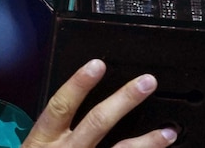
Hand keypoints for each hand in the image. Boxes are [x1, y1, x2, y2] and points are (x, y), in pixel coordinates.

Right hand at [22, 59, 177, 147]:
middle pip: (97, 123)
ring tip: (168, 132)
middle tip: (146, 83)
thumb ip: (55, 127)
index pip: (61, 106)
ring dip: (147, 143)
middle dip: (124, 100)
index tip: (97, 65)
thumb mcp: (36, 146)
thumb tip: (79, 96)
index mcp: (44, 140)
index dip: (79, 84)